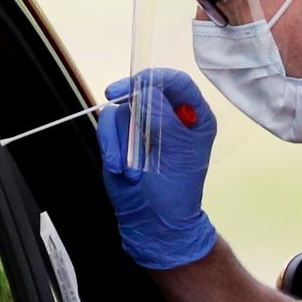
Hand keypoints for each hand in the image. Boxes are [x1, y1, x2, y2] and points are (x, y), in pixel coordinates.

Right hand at [98, 68, 217, 268]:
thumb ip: (163, 119)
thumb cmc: (176, 192)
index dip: (155, 78)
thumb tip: (144, 92)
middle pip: (143, 90)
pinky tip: (120, 168)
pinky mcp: (121, 138)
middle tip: (113, 95)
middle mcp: (168, 117)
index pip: (177, 83)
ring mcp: (142, 127)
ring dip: (120, 139)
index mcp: (194, 117)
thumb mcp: (177, 153)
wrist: (153, 222)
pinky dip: (109, 146)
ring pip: (120, 110)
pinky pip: (107, 127)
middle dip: (130, 103)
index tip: (135, 85)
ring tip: (130, 168)